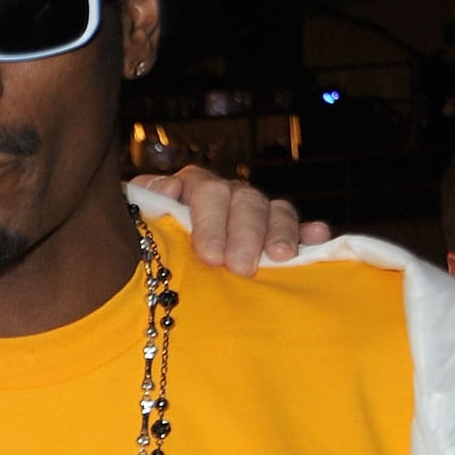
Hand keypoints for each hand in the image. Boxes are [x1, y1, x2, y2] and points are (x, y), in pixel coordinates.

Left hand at [129, 166, 331, 276]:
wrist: (150, 267)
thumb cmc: (142, 245)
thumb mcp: (134, 223)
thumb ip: (145, 202)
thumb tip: (170, 189)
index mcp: (189, 187)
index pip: (206, 190)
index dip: (211, 222)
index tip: (211, 256)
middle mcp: (225, 194)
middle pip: (243, 200)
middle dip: (244, 234)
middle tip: (241, 267)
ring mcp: (252, 211)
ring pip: (274, 209)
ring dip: (280, 232)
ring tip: (281, 257)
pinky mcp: (275, 233)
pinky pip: (298, 227)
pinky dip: (309, 232)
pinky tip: (319, 236)